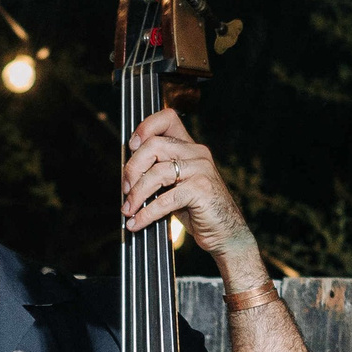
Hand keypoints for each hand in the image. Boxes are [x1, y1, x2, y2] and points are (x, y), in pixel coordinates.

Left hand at [122, 109, 265, 288]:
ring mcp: (201, 169)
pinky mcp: (200, 189)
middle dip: (132, 168)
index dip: (145, 127)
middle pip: (154, 146)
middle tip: (125, 189)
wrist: (226, 233)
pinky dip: (146, 213)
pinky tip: (137, 223)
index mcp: (190, 148)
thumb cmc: (198, 210)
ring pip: (157, 173)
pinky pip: (165, 199)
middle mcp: (197, 153)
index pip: (167, 119)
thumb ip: (158, 173)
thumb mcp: (176, 186)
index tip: (131, 146)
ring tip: (128, 210)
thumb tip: (127, 175)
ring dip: (137, 194)